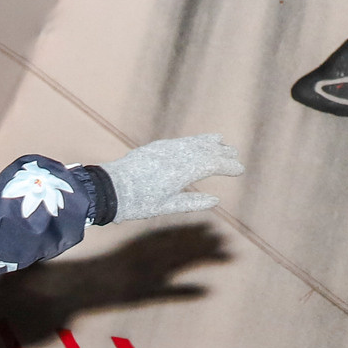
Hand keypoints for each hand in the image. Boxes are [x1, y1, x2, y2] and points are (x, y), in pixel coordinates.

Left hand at [92, 134, 243, 222]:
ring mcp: (165, 149)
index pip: (213, 164)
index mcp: (182, 171)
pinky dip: (193, 141)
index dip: (228, 166)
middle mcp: (176, 156)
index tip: (239, 170)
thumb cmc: (136, 203)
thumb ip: (192, 203)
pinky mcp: (155, 147)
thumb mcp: (166, 207)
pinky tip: (197, 142)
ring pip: (193, 143)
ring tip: (221, 144)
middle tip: (234, 156)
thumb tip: (215, 200)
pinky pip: (181, 141)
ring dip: (209, 143)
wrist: (108, 189)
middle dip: (222, 153)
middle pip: (206, 150)